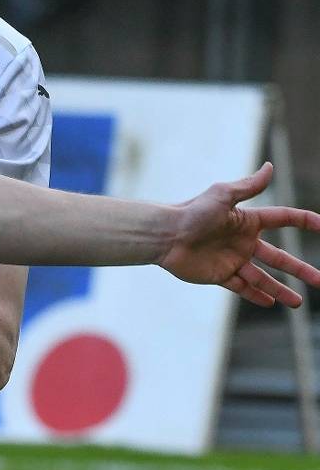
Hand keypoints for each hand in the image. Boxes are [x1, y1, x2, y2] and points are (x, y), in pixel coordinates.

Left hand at [159, 163, 319, 306]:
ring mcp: (231, 259)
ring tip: (298, 303)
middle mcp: (242, 241)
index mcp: (247, 221)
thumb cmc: (191, 212)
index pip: (283, 220)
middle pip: (279, 257)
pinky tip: (270, 303)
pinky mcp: (218, 274)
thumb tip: (270, 166)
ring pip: (262, 278)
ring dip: (281, 290)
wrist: (164, 235)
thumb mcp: (222, 196)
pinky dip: (255, 295)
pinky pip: (241, 288)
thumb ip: (248, 186)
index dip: (304, 222)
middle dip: (301, 269)